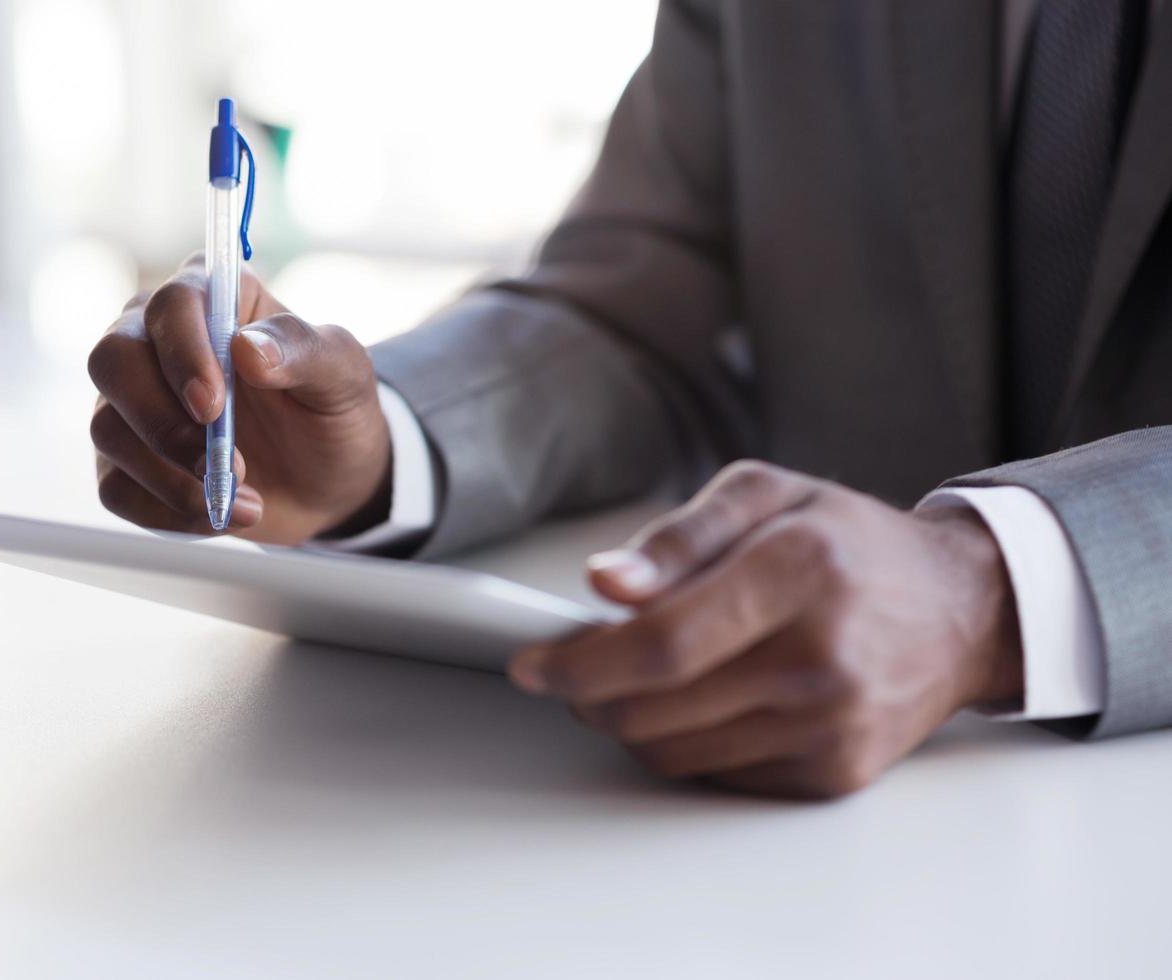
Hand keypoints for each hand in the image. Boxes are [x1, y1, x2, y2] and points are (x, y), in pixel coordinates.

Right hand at [87, 255, 391, 543]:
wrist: (329, 480)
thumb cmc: (330, 409)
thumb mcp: (342, 374)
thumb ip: (303, 350)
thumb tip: (247, 350)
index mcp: (209, 299)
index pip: (171, 304)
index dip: (183, 353)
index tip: (212, 405)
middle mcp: (155, 341)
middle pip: (112, 360)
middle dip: (161, 421)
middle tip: (216, 463)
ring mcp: (132, 403)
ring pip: (108, 429)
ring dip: (172, 477)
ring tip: (239, 496)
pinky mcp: (125, 461)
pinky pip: (116, 489)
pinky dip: (168, 512)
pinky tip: (219, 515)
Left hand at [508, 461, 1023, 798]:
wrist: (960, 611)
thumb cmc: (849, 543)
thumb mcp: (765, 495)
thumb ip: (678, 537)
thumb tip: (603, 584)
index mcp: (799, 570)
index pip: (660, 643)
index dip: (579, 661)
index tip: (532, 664)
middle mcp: (821, 657)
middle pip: (655, 709)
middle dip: (589, 694)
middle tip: (574, 667)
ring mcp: (833, 726)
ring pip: (675, 753)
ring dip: (629, 722)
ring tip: (637, 677)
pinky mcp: (836, 774)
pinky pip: (718, 776)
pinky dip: (684, 745)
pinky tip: (697, 702)